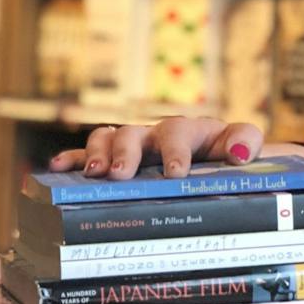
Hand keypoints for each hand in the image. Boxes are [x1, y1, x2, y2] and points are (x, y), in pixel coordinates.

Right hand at [48, 116, 265, 178]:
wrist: (222, 155)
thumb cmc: (229, 151)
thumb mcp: (244, 143)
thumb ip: (246, 141)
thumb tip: (237, 153)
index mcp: (187, 129)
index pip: (177, 133)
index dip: (175, 152)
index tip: (175, 174)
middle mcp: (154, 133)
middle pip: (133, 133)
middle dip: (124, 152)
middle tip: (118, 174)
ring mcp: (133, 145)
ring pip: (107, 137)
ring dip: (95, 153)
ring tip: (92, 173)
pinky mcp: (116, 157)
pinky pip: (89, 153)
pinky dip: (72, 158)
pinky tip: (57, 167)